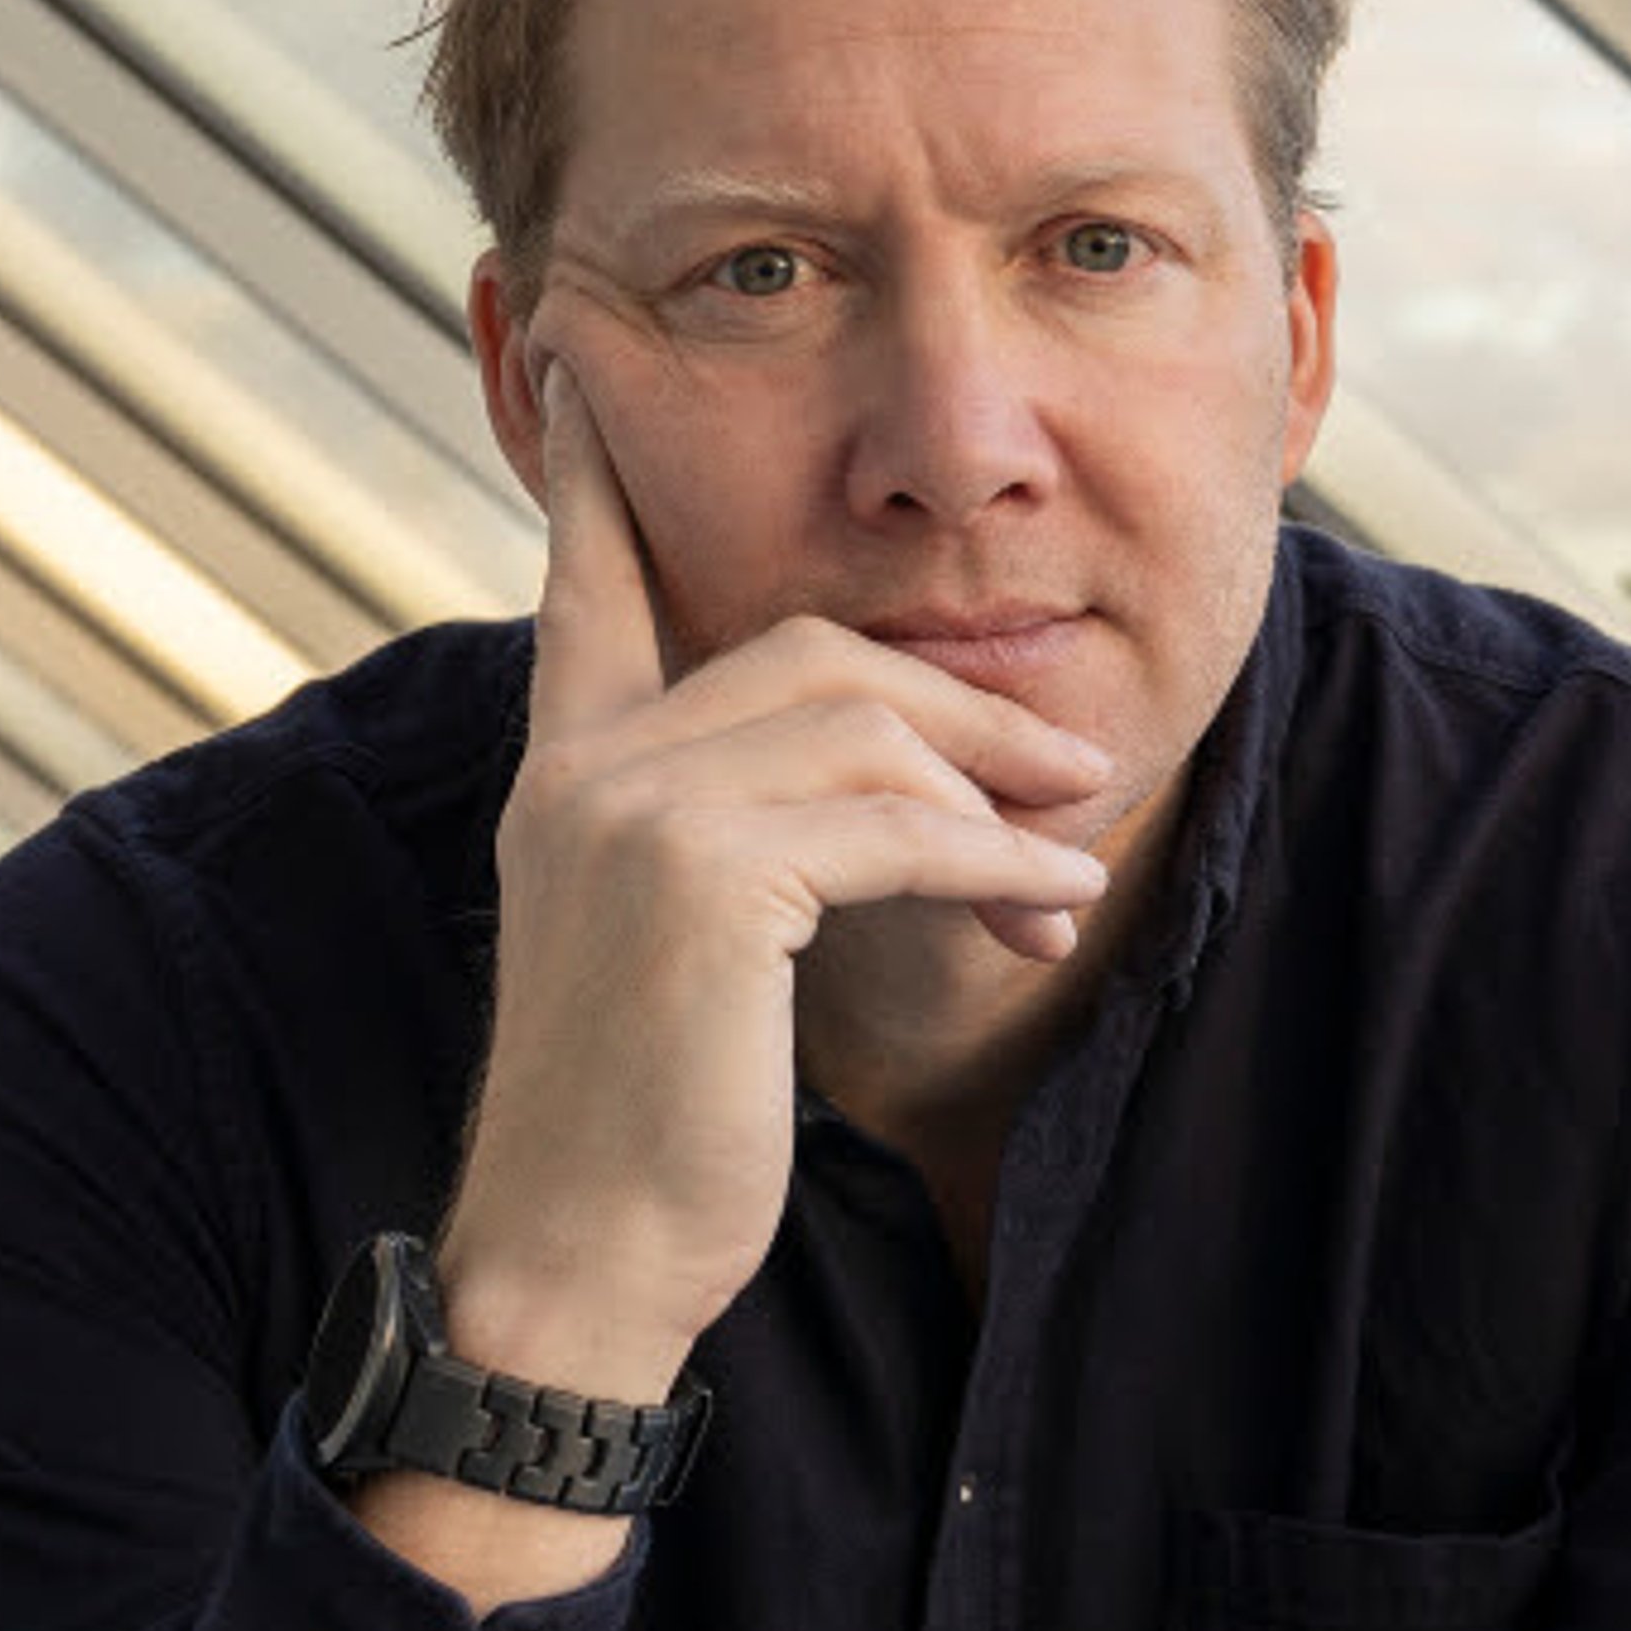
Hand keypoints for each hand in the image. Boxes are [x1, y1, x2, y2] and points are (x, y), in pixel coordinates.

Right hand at [441, 357, 1111, 1396]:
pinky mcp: (705, 878)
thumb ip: (740, 847)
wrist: (577, 1263)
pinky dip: (1001, 864)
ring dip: (999, 802)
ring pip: (871, 731)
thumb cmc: (642, 1136)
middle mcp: (586, 768)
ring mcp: (634, 812)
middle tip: (1065, 781)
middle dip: (961, 709)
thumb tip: (888, 792)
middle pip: (813, 651)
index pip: (589, 586)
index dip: (597, 479)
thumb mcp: (681, 960)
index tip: (589, 366)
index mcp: (562, 771)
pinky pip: (902, 828)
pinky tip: (1052, 911)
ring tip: (1068, 877)